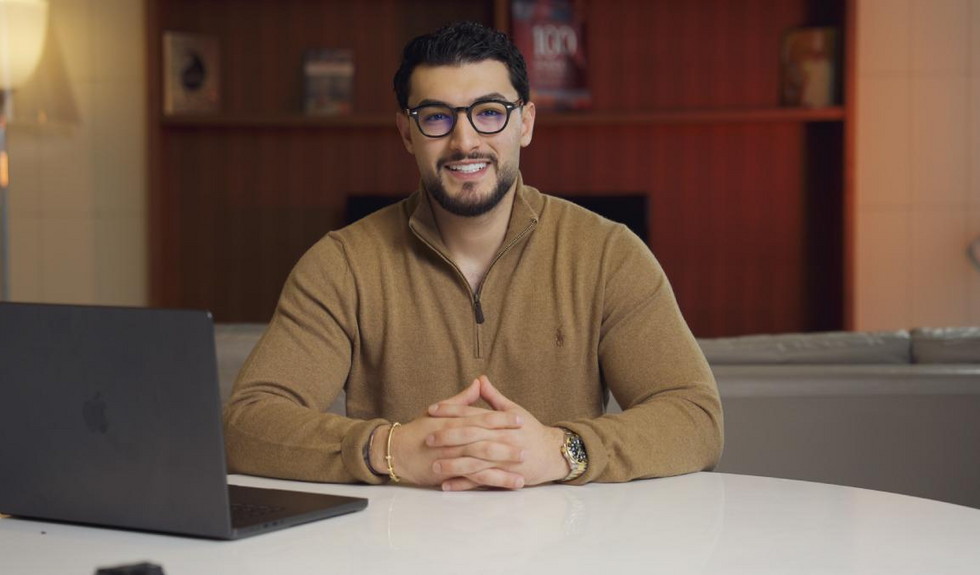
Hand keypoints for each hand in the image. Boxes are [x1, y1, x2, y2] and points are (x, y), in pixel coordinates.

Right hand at [368, 379, 526, 488]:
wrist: (396, 450)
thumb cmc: (419, 430)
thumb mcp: (439, 412)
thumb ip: (462, 399)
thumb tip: (478, 383)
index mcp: (453, 421)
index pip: (482, 418)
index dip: (502, 418)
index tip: (520, 419)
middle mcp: (453, 438)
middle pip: (484, 440)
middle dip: (507, 443)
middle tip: (527, 445)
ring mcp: (450, 457)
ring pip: (480, 461)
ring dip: (503, 465)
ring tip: (522, 468)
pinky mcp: (447, 473)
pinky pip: (472, 479)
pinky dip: (490, 482)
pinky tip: (506, 484)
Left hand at [426, 375, 568, 490]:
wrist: (552, 453)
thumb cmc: (531, 430)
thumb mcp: (514, 410)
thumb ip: (493, 397)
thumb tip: (480, 379)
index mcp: (501, 421)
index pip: (472, 413)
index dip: (451, 410)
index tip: (431, 410)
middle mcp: (501, 438)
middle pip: (471, 436)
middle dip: (448, 436)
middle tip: (428, 438)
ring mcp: (503, 459)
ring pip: (475, 461)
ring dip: (454, 464)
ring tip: (434, 465)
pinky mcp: (505, 475)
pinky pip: (481, 481)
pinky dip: (464, 484)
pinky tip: (447, 485)